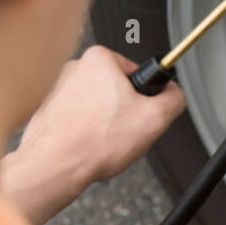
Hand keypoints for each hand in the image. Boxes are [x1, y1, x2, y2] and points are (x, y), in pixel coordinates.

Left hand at [0, 44, 185, 224]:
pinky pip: (80, 120)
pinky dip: (88, 133)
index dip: (147, 98)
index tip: (142, 114)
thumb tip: (175, 94)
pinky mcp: (51, 110)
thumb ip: (174, 98)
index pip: (139, 73)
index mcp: (100, 58)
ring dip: (106, 124)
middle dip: (125, 113)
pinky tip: (89, 146)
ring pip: (99, 107)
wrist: (55, 165)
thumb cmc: (94, 142)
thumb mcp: (156, 118)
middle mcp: (76, 68)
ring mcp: (60, 89)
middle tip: (125, 132)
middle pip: (118, 90)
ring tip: (105, 141)